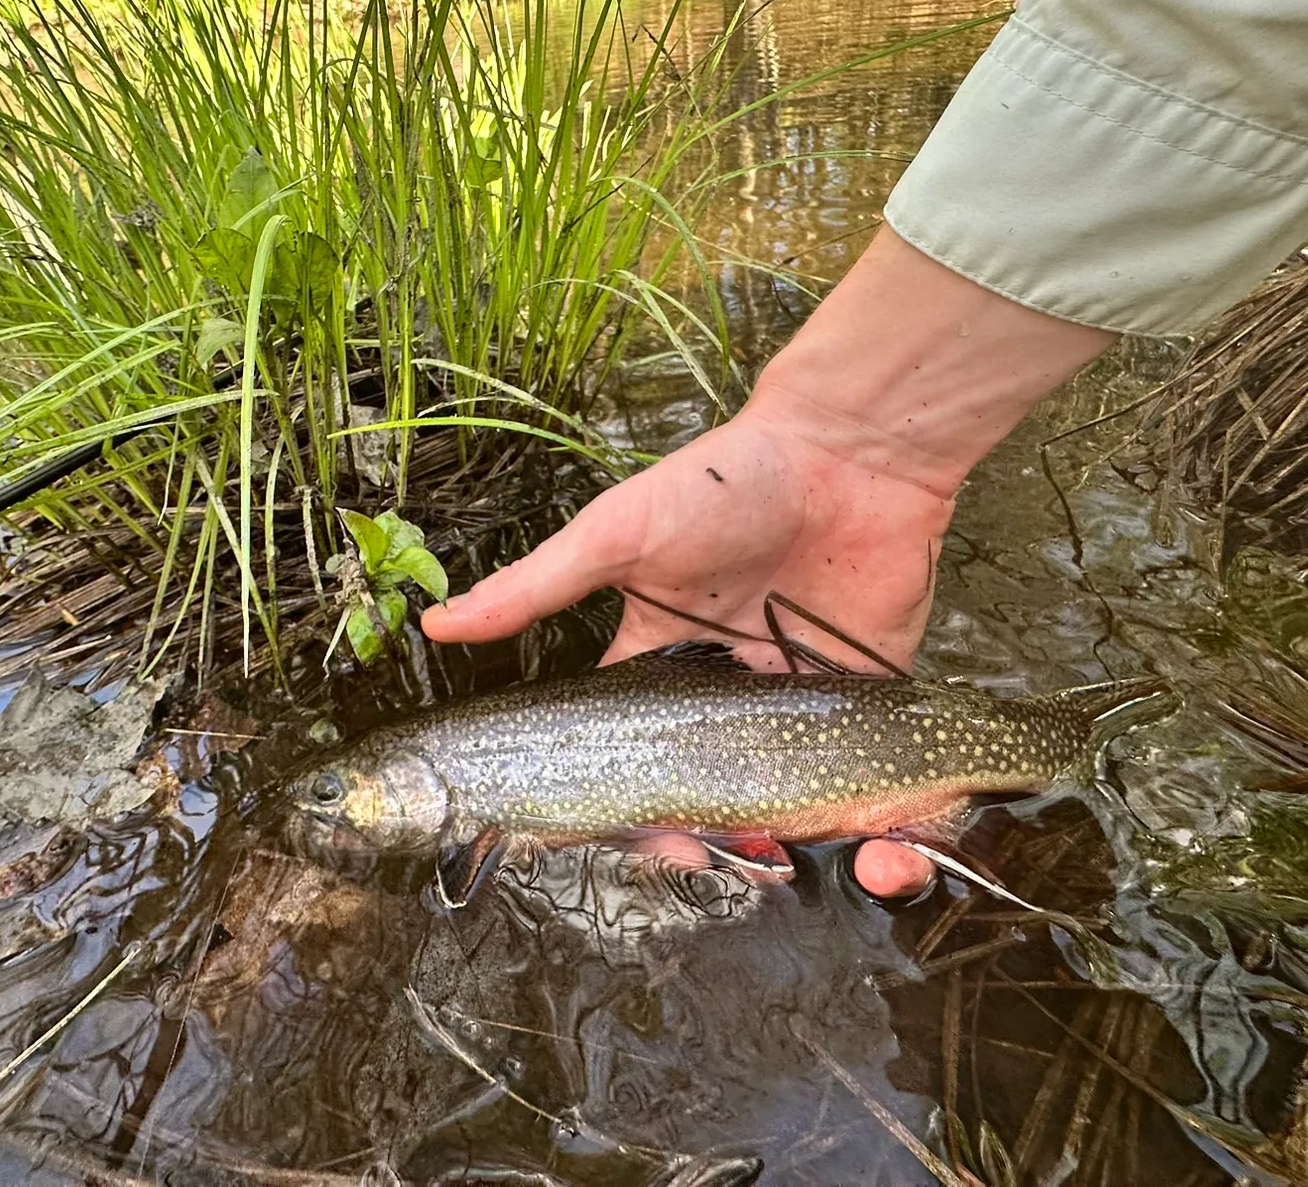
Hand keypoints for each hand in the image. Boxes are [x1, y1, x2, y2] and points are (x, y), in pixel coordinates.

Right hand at [423, 229, 1113, 898]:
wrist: (850, 452)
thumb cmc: (727, 482)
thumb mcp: (620, 533)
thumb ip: (539, 586)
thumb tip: (437, 623)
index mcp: (659, 661)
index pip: (624, 751)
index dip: (607, 802)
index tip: (588, 839)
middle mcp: (724, 694)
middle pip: (700, 792)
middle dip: (691, 835)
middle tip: (694, 849)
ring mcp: (797, 703)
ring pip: (782, 802)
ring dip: (778, 843)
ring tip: (774, 856)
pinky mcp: (869, 701)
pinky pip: (869, 781)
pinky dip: (869, 826)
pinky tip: (864, 849)